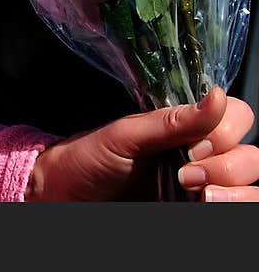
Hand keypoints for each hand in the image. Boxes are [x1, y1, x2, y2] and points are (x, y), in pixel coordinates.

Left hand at [26, 87, 258, 201]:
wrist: (67, 198)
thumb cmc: (91, 159)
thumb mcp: (127, 135)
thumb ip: (173, 120)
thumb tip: (217, 96)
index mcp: (188, 129)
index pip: (237, 117)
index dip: (227, 129)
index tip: (194, 144)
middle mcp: (203, 158)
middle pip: (251, 158)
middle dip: (228, 166)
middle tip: (187, 175)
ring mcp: (203, 190)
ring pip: (251, 190)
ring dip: (236, 193)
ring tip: (201, 198)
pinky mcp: (196, 213)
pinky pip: (236, 213)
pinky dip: (233, 208)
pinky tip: (205, 207)